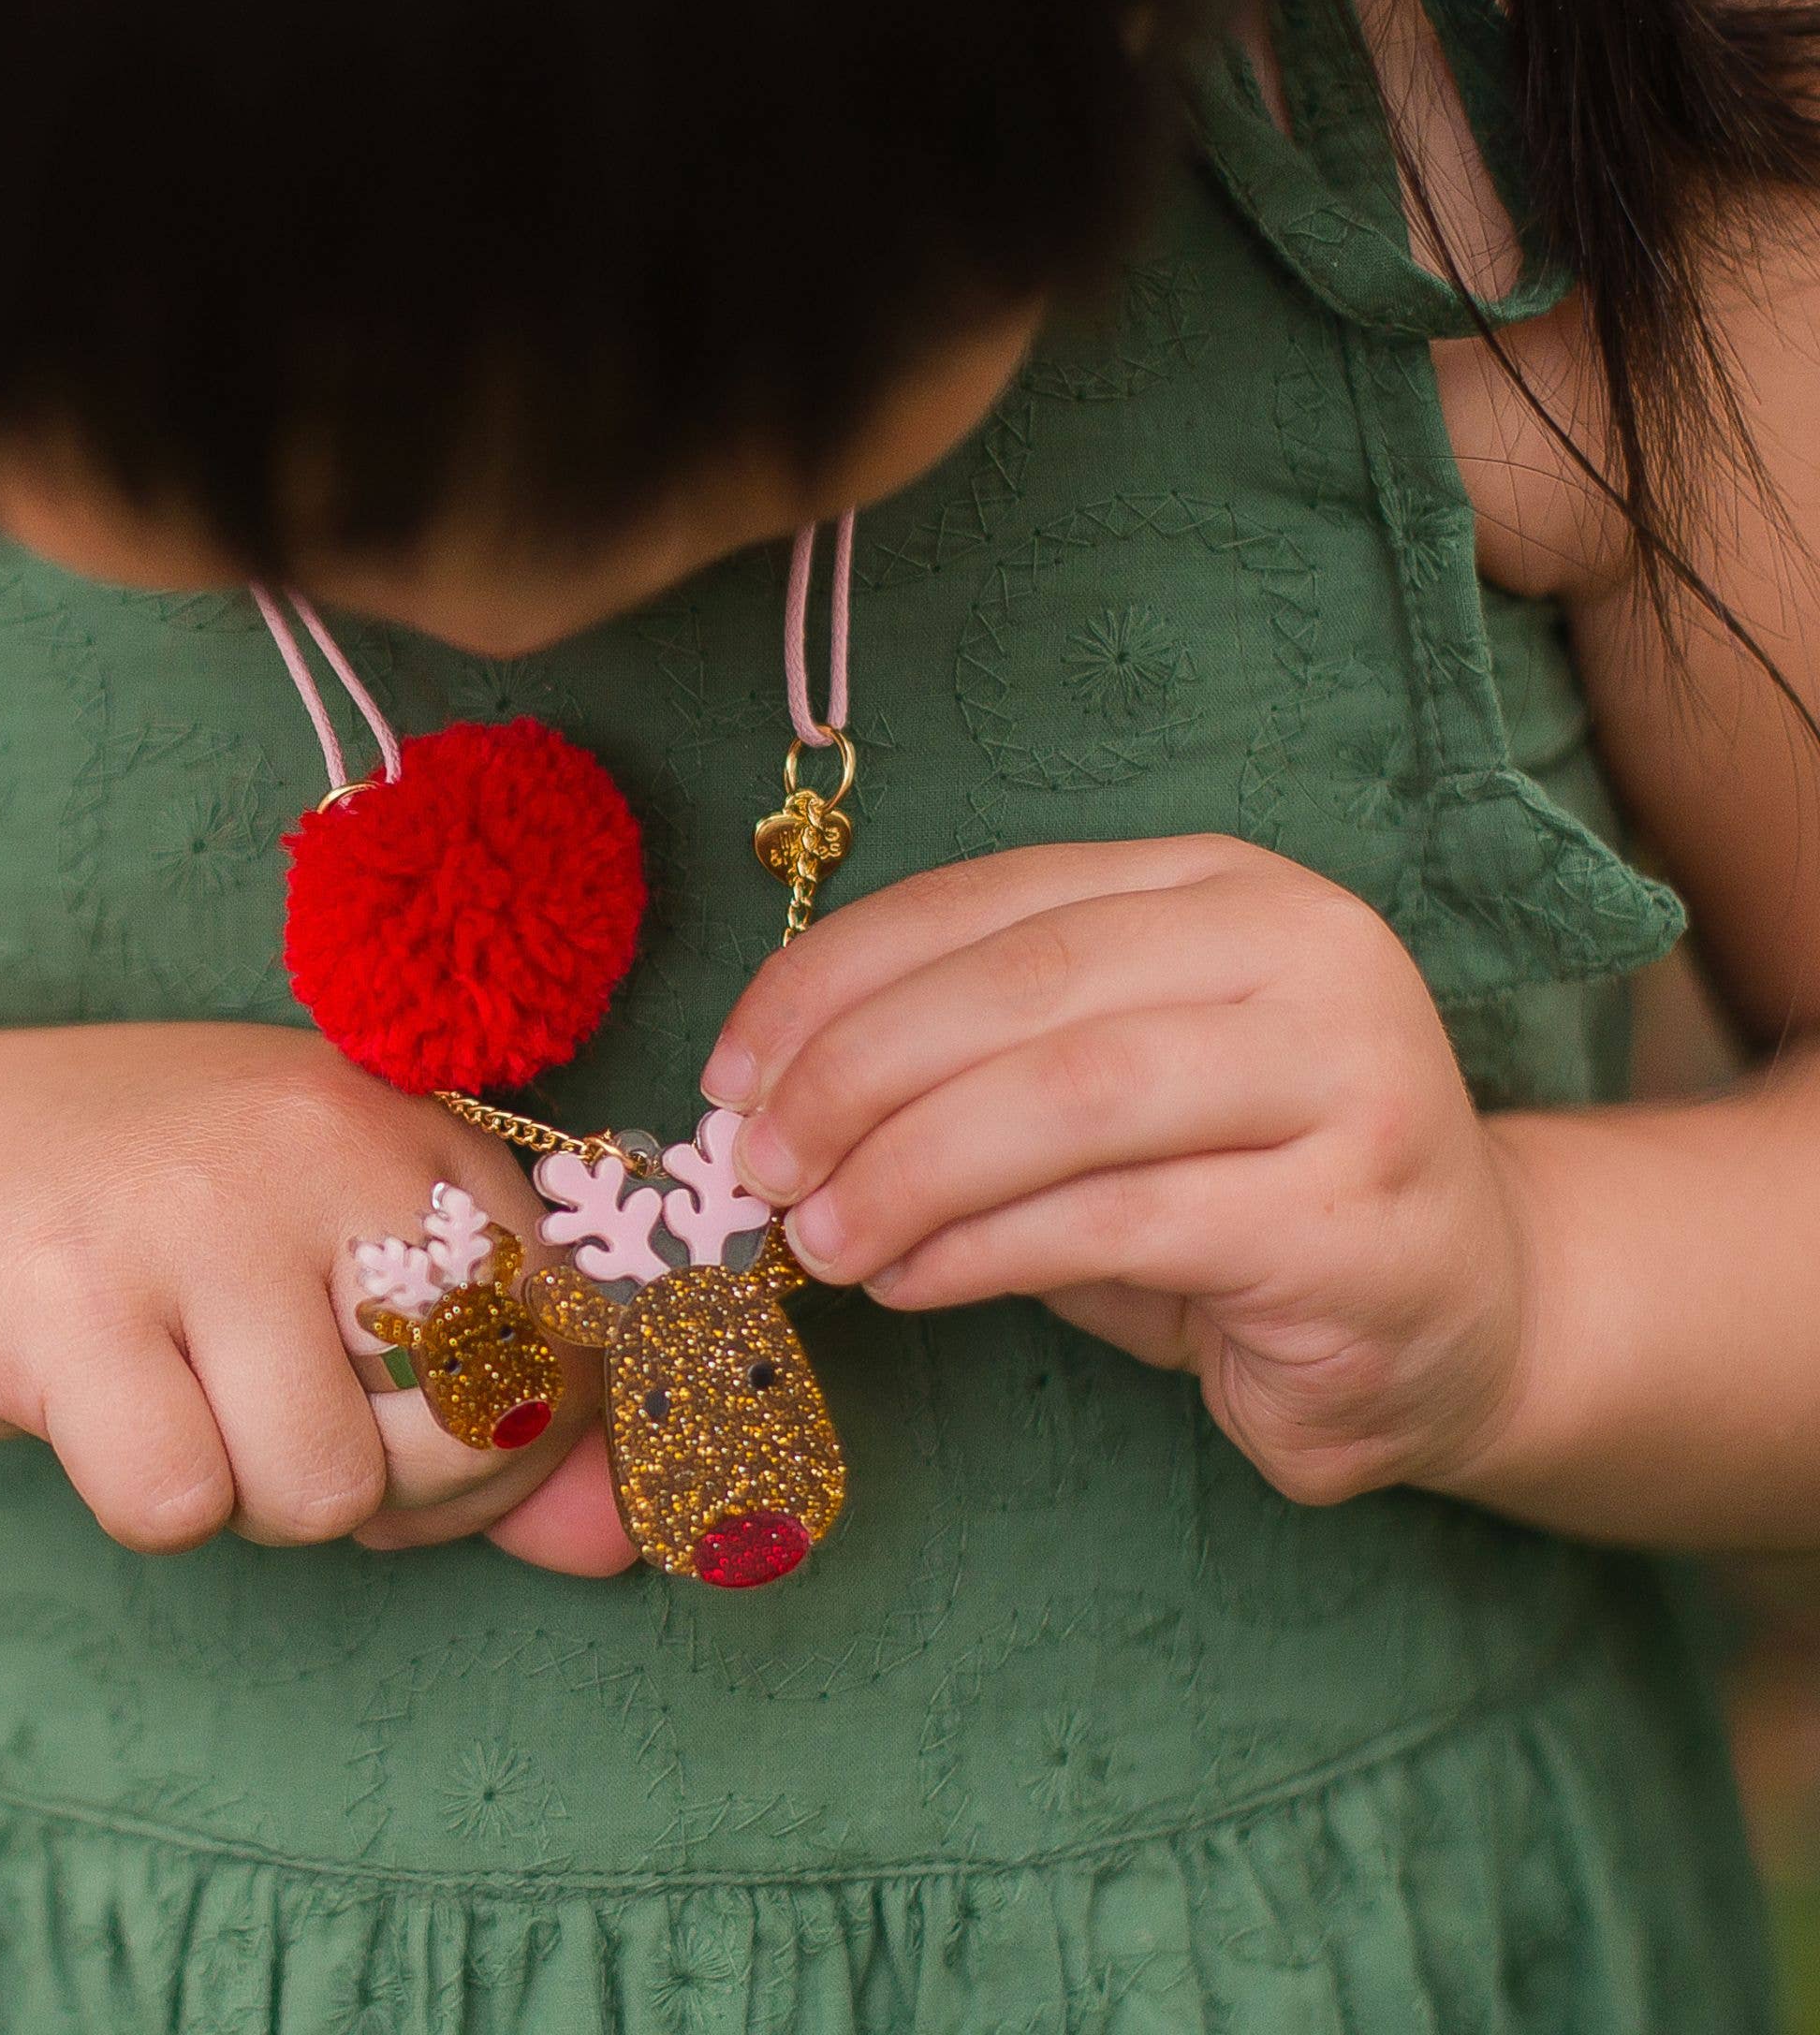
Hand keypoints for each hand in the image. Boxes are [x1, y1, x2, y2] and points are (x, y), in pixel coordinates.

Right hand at [0, 1023, 630, 1568]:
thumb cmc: (175, 1225)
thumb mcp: (352, 1275)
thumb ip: (502, 1411)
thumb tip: (621, 1542)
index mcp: (414, 1125)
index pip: (566, 1344)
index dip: (513, 1442)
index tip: (420, 1426)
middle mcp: (320, 1140)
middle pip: (466, 1431)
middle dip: (398, 1492)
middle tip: (295, 1423)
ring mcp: (189, 1208)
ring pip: (324, 1488)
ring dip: (262, 1496)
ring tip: (198, 1400)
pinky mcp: (56, 1289)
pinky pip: (176, 1504)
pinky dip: (151, 1498)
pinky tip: (108, 1404)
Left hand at [702, 837, 1531, 1507]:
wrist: (1467, 1311)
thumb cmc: (1235, 1190)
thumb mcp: (1093, 1091)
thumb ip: (966, 1065)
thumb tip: (772, 1100)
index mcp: (1216, 884)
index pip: (988, 900)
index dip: (832, 977)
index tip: (729, 1068)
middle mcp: (1301, 946)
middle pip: (1024, 985)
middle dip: (855, 1073)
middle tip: (758, 1166)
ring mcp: (1353, 1075)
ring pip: (1071, 1094)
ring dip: (907, 1170)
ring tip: (819, 1239)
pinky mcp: (1359, 1219)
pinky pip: (1123, 1220)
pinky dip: (984, 1252)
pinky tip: (911, 1281)